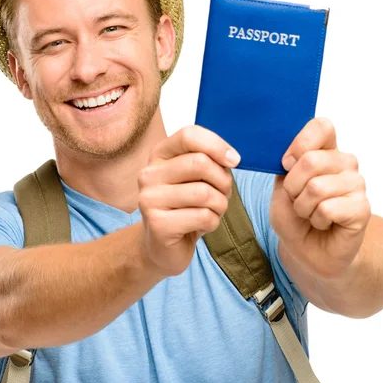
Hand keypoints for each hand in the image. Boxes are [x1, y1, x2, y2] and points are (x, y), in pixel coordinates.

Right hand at [138, 125, 239, 276]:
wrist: (163, 247)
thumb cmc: (185, 208)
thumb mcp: (195, 178)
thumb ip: (208, 161)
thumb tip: (231, 158)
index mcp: (159, 155)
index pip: (189, 135)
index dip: (217, 145)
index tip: (234, 161)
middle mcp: (149, 174)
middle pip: (200, 163)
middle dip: (223, 181)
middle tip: (223, 194)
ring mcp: (150, 199)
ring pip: (204, 193)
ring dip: (220, 205)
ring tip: (213, 211)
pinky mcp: (157, 224)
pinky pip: (202, 216)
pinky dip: (213, 223)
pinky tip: (202, 226)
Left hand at [270, 118, 370, 278]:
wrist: (309, 251)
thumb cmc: (295, 217)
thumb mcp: (280, 188)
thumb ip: (286, 168)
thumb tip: (293, 156)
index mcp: (325, 151)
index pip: (322, 126)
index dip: (300, 143)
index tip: (287, 164)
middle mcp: (344, 162)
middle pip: (311, 159)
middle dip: (293, 186)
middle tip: (298, 200)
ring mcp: (356, 184)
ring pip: (316, 187)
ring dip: (303, 206)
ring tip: (310, 213)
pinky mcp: (362, 208)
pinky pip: (328, 208)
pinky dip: (316, 220)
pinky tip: (323, 223)